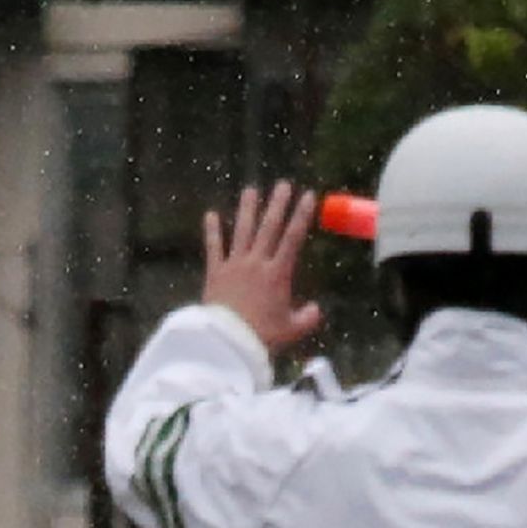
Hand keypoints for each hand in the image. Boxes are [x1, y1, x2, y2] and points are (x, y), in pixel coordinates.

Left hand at [203, 183, 324, 355]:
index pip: (293, 238)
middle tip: (283, 184)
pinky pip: (213, 248)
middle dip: (277, 204)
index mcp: (277, 274)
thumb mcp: (291, 329)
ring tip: (251, 189)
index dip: (302, 215)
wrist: (226, 343)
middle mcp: (256, 263)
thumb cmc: (261, 336)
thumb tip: (316, 309)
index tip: (308, 195)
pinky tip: (209, 214)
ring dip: (247, 209)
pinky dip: (212, 231)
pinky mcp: (215, 273)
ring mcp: (234, 266)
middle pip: (268, 227)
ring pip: (242, 231)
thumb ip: (307, 317)